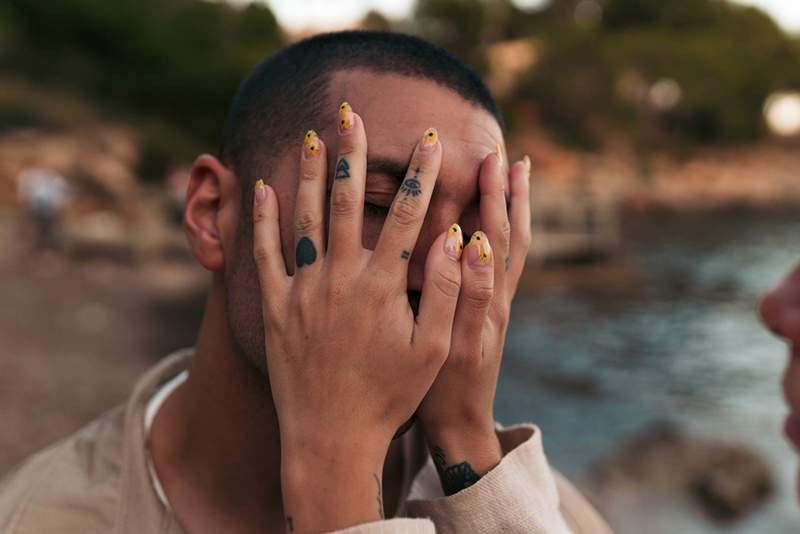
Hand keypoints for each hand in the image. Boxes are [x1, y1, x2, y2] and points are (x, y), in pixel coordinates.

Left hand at [252, 103, 462, 531]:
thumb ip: (444, 290)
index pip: (409, 215)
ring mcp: (304, 290)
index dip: (422, 174)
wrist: (330, 436)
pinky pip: (266, 253)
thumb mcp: (432, 349)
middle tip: (353, 113)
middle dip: (355, 153)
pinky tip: (263, 188)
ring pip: (306, 217)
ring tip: (315, 136)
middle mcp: (341, 278)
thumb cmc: (389, 395)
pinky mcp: (278, 307)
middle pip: (349, 201)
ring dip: (312, 173)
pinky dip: (263, 218)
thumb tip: (456, 237)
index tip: (430, 139)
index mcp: (383, 285)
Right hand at [418, 152, 531, 494]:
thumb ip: (467, 294)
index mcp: (489, 302)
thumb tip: (477, 243)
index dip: (495, 199)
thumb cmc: (445, 389)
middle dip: (508, 195)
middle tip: (503, 156)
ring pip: (513, 249)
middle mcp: (499, 300)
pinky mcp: (488, 317)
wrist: (459, 425)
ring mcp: (496, 308)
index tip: (492, 160)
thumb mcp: (455, 343)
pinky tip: (490, 222)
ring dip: (513, 211)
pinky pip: (503, 267)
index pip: (496, 238)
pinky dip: (504, 236)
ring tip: (514, 177)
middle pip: (511, 236)